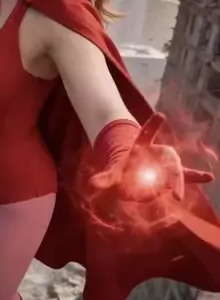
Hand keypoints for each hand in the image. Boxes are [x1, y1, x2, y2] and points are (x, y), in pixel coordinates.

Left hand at [91, 114, 213, 201]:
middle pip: (166, 158)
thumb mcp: (112, 174)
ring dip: (179, 181)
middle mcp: (157, 154)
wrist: (134, 172)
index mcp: (141, 147)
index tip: (160, 114)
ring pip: (176, 171)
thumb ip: (104, 178)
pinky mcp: (172, 176)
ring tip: (194, 184)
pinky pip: (186, 177)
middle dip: (170, 168)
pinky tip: (210, 177)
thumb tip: (92, 184)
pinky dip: (197, 177)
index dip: (152, 126)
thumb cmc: (123, 170)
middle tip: (173, 180)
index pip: (145, 135)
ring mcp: (166, 165)